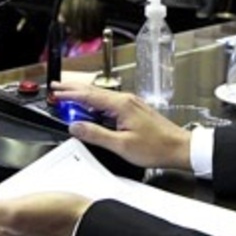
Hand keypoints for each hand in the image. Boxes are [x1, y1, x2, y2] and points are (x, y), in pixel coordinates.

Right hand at [49, 83, 192, 170]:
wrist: (180, 148)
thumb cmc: (156, 147)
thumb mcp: (121, 145)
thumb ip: (96, 134)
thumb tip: (76, 127)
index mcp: (121, 105)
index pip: (89, 96)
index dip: (70, 94)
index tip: (56, 93)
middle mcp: (126, 100)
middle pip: (94, 91)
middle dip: (73, 88)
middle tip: (57, 87)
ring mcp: (131, 104)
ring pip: (101, 96)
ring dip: (84, 95)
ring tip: (69, 96)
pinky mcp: (134, 110)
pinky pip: (109, 102)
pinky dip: (96, 102)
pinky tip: (92, 108)